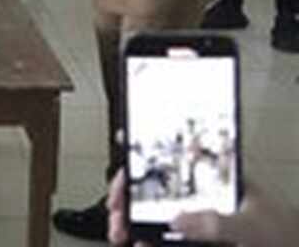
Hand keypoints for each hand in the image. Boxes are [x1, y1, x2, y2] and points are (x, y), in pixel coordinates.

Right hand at [109, 170, 298, 246]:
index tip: (123, 171)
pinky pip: (167, 239)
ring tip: (122, 232)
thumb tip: (178, 219)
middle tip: (117, 211)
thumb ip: (216, 222)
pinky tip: (139, 243)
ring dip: (133, 222)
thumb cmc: (289, 233)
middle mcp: (205, 195)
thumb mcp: (252, 224)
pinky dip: (148, 240)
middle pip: (156, 188)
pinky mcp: (200, 241)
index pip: (172, 160)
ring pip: (157, 215)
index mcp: (219, 178)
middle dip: (129, 198)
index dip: (143, 162)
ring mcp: (202, 218)